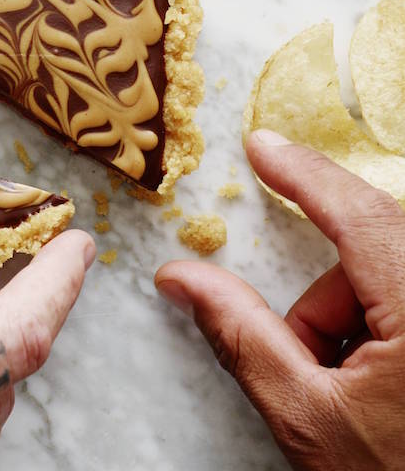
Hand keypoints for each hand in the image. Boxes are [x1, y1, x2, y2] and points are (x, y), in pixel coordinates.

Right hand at [155, 131, 404, 470]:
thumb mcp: (311, 418)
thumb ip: (242, 336)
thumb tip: (180, 276)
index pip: (360, 215)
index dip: (304, 174)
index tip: (260, 146)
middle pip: (372, 252)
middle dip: (326, 301)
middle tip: (310, 362)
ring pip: (391, 276)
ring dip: (355, 321)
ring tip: (354, 397)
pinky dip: (386, 327)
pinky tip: (386, 392)